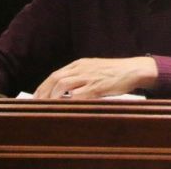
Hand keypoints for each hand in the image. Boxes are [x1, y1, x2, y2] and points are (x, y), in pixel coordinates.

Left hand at [33, 56, 157, 99]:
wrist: (134, 70)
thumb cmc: (116, 72)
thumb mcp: (95, 68)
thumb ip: (80, 76)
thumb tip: (64, 91)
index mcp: (81, 63)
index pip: (55, 75)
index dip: (43, 86)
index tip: (36, 97)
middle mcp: (82, 68)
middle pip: (55, 79)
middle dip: (43, 92)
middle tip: (36, 104)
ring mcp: (89, 77)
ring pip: (62, 85)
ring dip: (52, 97)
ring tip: (48, 106)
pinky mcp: (97, 87)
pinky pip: (77, 95)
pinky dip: (68, 101)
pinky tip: (64, 107)